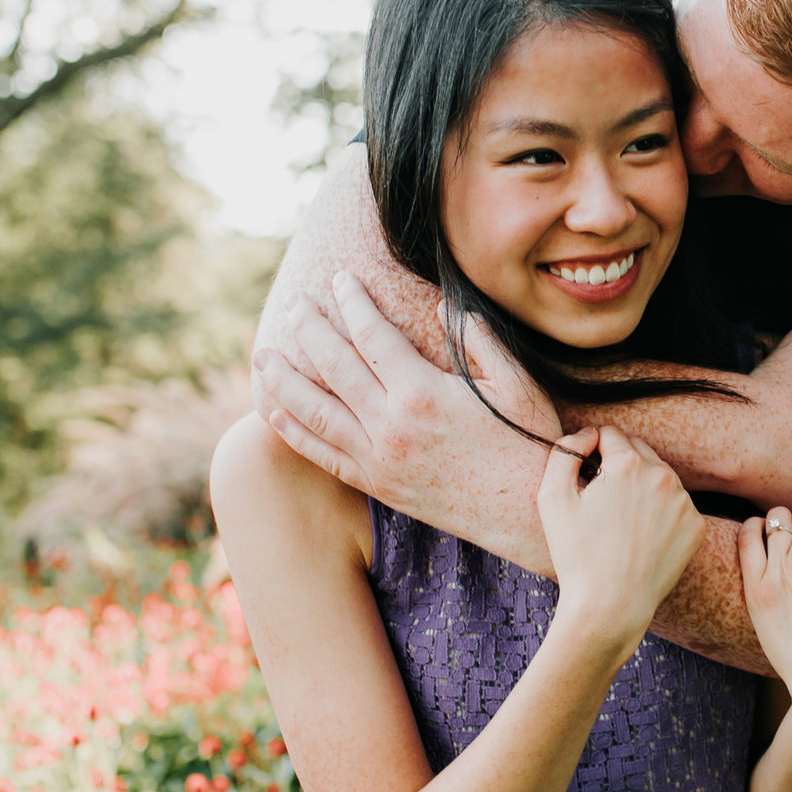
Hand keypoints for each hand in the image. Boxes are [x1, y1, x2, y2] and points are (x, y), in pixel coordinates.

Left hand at [253, 270, 559, 572]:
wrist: (527, 513)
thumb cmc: (528, 442)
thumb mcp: (515, 381)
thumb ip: (476, 337)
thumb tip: (442, 302)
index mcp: (423, 392)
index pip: (371, 334)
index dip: (352, 301)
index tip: (340, 278)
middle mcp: (390, 424)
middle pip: (333, 364)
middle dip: (309, 327)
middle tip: (296, 304)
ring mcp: (378, 458)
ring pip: (314, 411)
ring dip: (284, 378)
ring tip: (263, 355)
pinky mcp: (377, 485)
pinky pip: (323, 455)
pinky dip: (293, 432)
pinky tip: (274, 411)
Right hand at [539, 429, 703, 652]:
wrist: (610, 606)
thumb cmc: (576, 554)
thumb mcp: (552, 498)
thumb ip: (565, 451)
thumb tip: (588, 434)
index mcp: (628, 464)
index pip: (609, 435)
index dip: (592, 453)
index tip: (585, 479)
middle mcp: (663, 476)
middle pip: (638, 451)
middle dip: (619, 467)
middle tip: (602, 503)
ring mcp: (685, 502)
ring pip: (659, 478)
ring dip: (642, 488)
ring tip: (621, 523)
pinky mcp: (697, 527)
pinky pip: (676, 506)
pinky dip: (661, 513)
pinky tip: (642, 537)